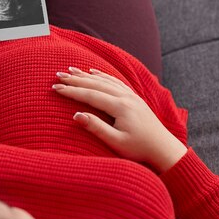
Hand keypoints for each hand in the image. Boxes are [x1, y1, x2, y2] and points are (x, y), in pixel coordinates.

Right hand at [53, 67, 186, 173]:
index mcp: (120, 107)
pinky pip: (115, 82)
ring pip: (105, 81)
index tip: (55, 88)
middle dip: (75, 79)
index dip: (71, 91)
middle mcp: (126, 97)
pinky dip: (103, 76)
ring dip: (87, 75)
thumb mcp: (116, 142)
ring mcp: (131, 96)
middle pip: (96, 84)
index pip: (90, 95)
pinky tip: (94, 73)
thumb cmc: (139, 149)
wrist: (163, 148)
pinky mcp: (134, 98)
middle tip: (58, 75)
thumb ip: (96, 127)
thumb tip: (76, 115)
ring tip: (71, 70)